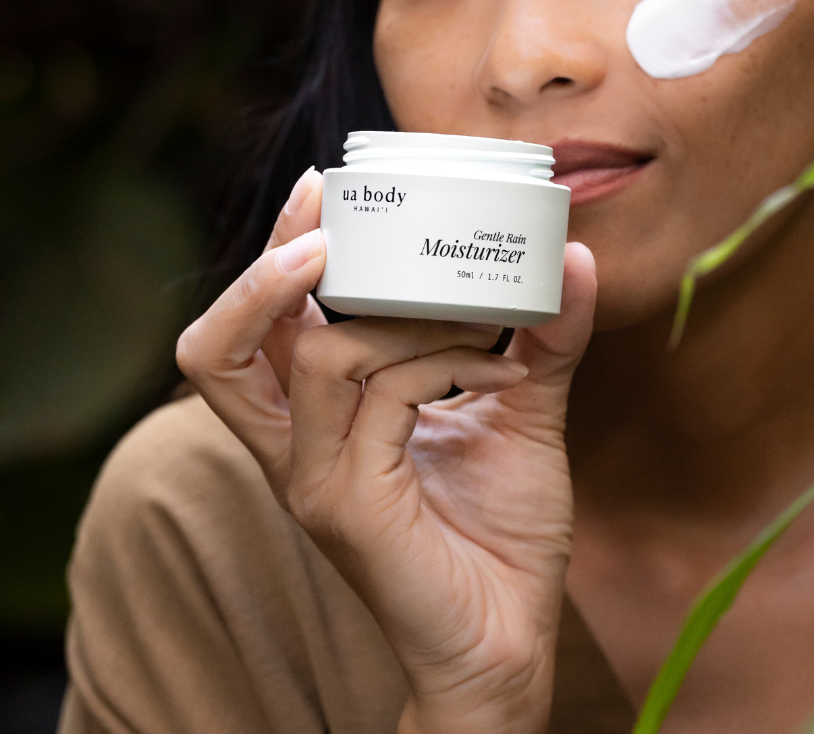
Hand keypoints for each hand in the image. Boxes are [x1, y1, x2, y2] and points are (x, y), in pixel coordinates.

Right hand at [176, 168, 596, 733]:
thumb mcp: (522, 412)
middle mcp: (297, 447)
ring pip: (319, 353)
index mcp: (321, 418)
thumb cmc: (500, 532)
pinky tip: (508, 379)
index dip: (273, 256)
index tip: (324, 189)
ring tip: (479, 324)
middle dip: (268, 267)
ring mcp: (314, 478)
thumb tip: (572, 257)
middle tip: (328, 214)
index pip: (260, 328)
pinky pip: (380, 395)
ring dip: (410, 318)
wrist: (508, 640)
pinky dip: (445, 363)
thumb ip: (541, 338)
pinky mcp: (346, 504)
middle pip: (224, 344)